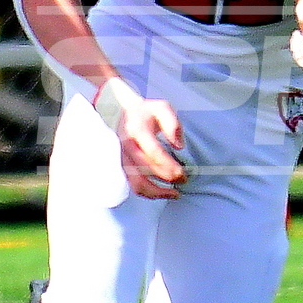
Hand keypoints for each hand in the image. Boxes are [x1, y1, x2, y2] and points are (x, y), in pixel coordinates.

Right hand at [94, 77, 186, 198]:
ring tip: (174, 193)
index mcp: (137, 131)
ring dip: (156, 193)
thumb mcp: (162, 108)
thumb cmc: (144, 112)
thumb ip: (173, 124)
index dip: (169, 166)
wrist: (120, 111)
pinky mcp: (120, 167)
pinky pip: (132, 185)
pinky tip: (161, 192)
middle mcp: (126, 147)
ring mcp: (121, 159)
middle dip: (166, 180)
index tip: (183, 173)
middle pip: (145, 172)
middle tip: (183, 181)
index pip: (153, 153)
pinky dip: (148, 193)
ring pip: (136, 183)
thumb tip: (179, 146)